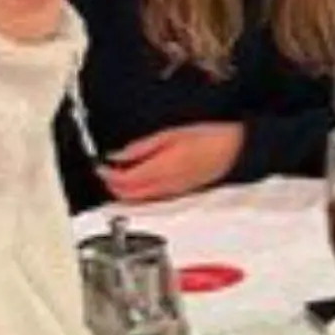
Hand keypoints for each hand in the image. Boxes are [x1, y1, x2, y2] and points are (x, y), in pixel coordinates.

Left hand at [100, 123, 244, 203]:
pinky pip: (152, 197)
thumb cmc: (207, 138)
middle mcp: (165, 186)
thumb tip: (117, 156)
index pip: (123, 181)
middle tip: (106, 171)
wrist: (234, 150)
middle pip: (128, 195)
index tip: (100, 166)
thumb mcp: (169, 135)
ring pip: (139, 199)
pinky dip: (139, 192)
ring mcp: (172, 192)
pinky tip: (140, 179)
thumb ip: (141, 148)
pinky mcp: (179, 193)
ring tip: (121, 174)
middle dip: (112, 185)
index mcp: (161, 170)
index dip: (107, 175)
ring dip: (125, 190)